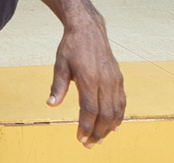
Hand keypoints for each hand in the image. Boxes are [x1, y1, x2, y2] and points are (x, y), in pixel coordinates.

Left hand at [49, 18, 124, 148]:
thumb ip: (58, 85)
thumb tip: (51, 104)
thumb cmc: (72, 46)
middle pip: (105, 114)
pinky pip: (121, 102)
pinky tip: (114, 126)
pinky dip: (119, 116)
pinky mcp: (119, 79)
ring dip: (109, 128)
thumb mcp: (60, 64)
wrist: (89, 29)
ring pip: (115, 110)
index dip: (86, 126)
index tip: (80, 138)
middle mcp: (105, 81)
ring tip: (99, 139)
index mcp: (89, 79)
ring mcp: (114, 80)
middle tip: (89, 144)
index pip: (89, 109)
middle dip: (98, 132)